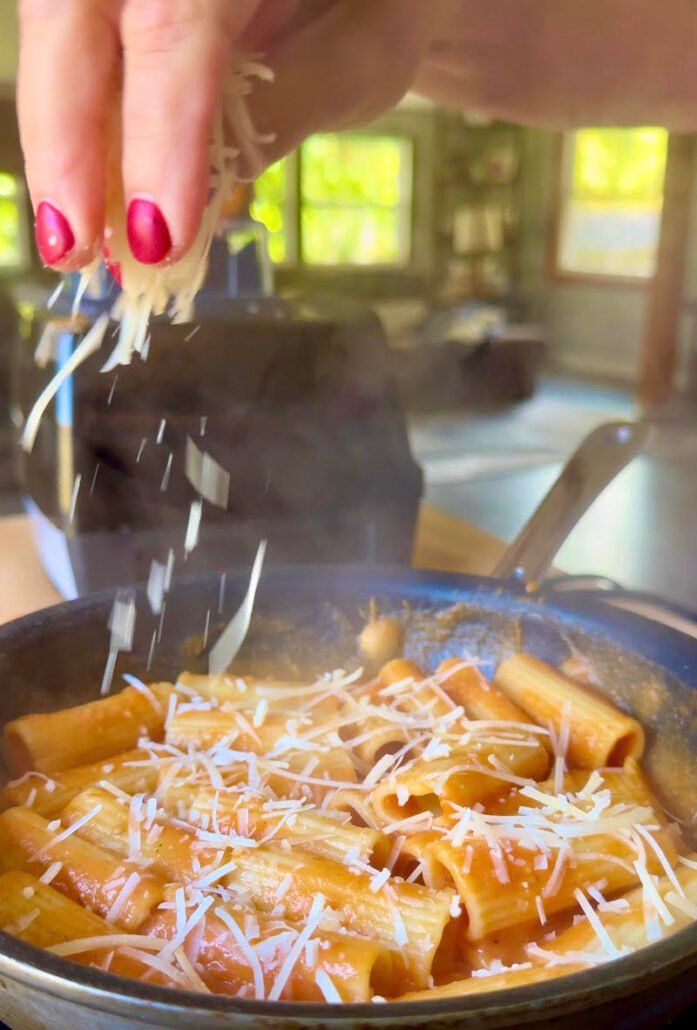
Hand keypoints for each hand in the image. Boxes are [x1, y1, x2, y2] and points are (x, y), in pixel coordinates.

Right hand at [17, 0, 435, 270]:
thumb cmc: (380, 5)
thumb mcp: (360, 55)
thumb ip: (286, 104)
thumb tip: (196, 191)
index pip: (173, 21)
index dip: (158, 133)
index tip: (158, 232)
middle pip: (70, 14)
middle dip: (66, 140)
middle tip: (75, 247)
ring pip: (56, 31)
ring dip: (58, 142)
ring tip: (77, 239)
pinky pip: (72, 48)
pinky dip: (75, 129)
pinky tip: (86, 197)